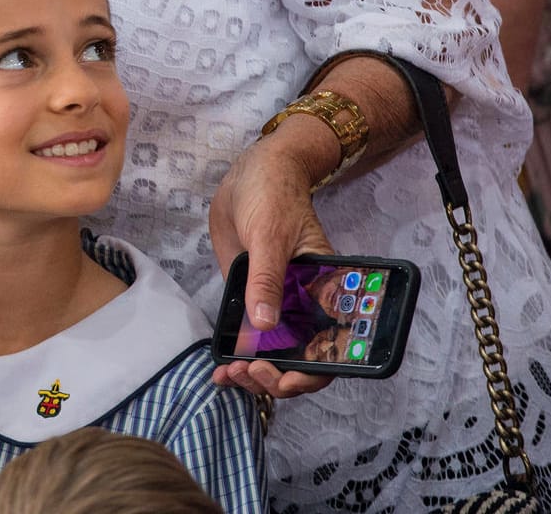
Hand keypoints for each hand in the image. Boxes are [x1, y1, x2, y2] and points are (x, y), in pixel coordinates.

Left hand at [209, 130, 336, 399]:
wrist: (249, 172)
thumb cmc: (274, 197)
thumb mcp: (270, 237)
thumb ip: (266, 280)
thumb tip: (265, 325)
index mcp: (325, 292)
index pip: (329, 348)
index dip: (310, 374)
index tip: (281, 379)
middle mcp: (303, 304)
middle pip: (297, 360)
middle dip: (273, 379)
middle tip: (245, 374)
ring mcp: (275, 302)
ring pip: (271, 354)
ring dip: (252, 374)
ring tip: (228, 376)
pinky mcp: (249, 295)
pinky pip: (248, 336)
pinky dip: (236, 357)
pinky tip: (220, 368)